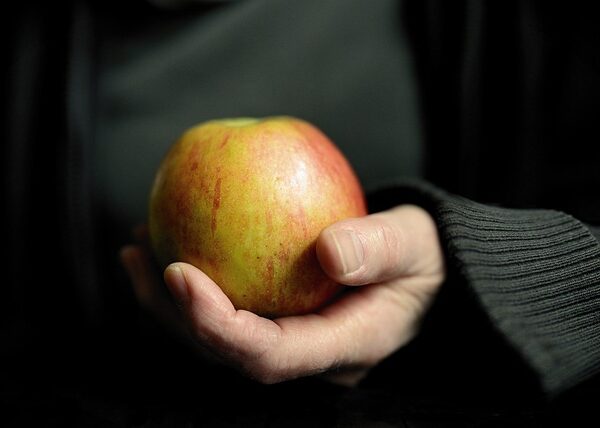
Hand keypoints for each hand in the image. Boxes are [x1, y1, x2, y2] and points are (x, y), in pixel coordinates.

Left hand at [120, 205, 444, 384]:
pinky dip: (197, 280)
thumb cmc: (426, 257)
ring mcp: (295, 339)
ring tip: (136, 246)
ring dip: (170, 300)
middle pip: (228, 353)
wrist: (428, 271)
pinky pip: (232, 305)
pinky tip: (173, 237)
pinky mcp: (284, 318)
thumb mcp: (416, 245)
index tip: (179, 273)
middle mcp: (310, 355)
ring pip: (220, 336)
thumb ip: (380, 249)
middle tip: (136, 257)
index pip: (268, 357)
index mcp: (343, 347)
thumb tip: (327, 250)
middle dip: (173, 316)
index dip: (216, 325)